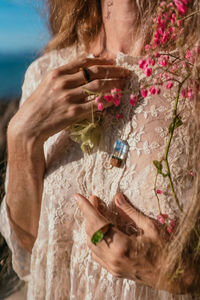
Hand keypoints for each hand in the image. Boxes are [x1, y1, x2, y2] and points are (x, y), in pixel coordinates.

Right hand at [8, 57, 129, 144]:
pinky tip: (115, 100)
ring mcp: (68, 98)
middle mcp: (63, 83)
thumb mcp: (48, 85)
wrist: (30, 125)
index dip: (102, 61)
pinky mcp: (73, 113)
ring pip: (98, 87)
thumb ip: (65, 77)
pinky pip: (95, 105)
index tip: (113, 61)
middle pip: (95, 72)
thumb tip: (87, 71)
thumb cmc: (40, 105)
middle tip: (126, 72)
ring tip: (124, 84)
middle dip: (114, 71)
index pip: (84, 62)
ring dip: (114, 84)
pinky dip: (107, 101)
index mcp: (57, 73)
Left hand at [75, 192, 184, 292]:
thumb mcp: (150, 227)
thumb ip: (130, 212)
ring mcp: (112, 267)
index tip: (78, 197)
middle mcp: (112, 258)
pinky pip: (96, 254)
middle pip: (92, 232)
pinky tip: (100, 230)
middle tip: (95, 199)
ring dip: (91, 226)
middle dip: (90, 213)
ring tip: (98, 211)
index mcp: (122, 246)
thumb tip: (117, 197)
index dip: (86, 208)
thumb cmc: (165, 250)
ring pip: (91, 244)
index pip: (97, 223)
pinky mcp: (114, 271)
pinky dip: (94, 239)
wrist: (172, 276)